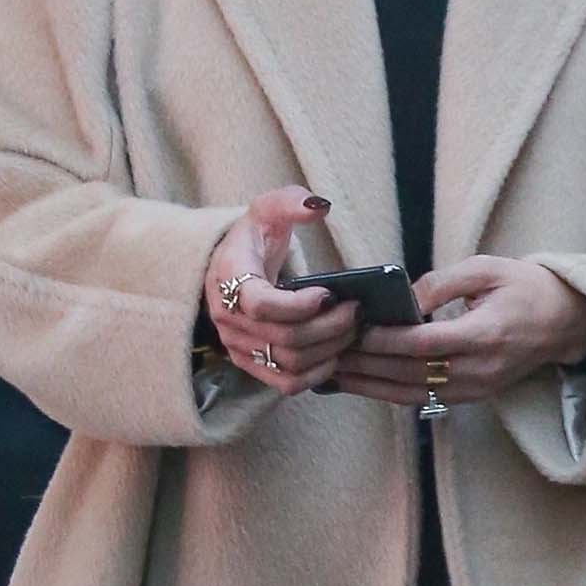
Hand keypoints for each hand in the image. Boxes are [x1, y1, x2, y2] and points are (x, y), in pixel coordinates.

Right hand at [204, 184, 358, 396]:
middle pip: (285, 338)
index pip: (260, 305)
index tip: (328, 293)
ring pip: (290, 363)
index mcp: (228, 277)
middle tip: (357, 311)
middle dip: (330, 327)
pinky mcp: (251, 364)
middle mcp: (228, 318)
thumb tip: (319, 206)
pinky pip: (286, 383)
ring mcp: (238, 345)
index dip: (299, 306)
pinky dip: (316, 374)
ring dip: (329, 350)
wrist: (231, 268)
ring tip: (352, 330)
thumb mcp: (267, 209)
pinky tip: (335, 355)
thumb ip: (290, 201)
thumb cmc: (254, 238)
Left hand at [335, 257, 585, 408]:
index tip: (354, 331)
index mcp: (486, 334)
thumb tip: (402, 297)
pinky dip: (390, 392)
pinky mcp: (473, 396)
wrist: (566, 322)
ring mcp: (476, 388)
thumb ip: (443, 283)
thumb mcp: (488, 269)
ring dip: (371, 386)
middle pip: (411, 373)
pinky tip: (364, 383)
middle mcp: (480, 369)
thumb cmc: (527, 288)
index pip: (425, 344)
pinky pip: (424, 398)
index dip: (386, 340)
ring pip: (413, 393)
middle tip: (329, 353)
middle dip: (367, 365)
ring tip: (335, 373)